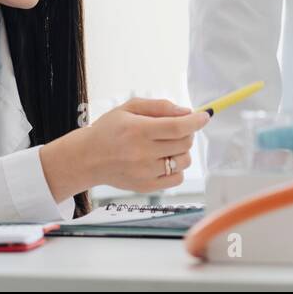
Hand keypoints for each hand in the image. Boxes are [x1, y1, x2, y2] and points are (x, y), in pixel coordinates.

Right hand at [40, 98, 208, 199]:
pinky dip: (176, 167)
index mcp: (138, 130)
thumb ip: (159, 106)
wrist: (88, 158)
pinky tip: (163, 160)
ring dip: (182, 150)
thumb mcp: (129, 108)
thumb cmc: (109, 129)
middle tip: (177, 128)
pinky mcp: (146, 187)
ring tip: (167, 145)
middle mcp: (142, 153)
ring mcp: (145, 173)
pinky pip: (177, 178)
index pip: (178, 127)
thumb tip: (186, 112)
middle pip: (184, 143)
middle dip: (187, 132)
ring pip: (184, 161)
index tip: (205, 116)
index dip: (196, 121)